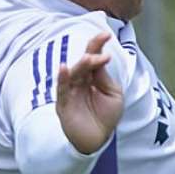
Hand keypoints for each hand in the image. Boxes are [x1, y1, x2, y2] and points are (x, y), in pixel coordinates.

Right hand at [55, 31, 122, 154]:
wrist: (98, 140)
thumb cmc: (106, 116)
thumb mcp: (113, 95)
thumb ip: (105, 78)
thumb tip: (100, 60)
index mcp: (92, 77)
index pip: (94, 57)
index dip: (98, 45)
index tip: (106, 34)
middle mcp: (80, 81)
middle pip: (83, 62)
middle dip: (92, 51)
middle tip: (101, 40)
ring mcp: (70, 91)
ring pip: (74, 73)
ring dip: (82, 64)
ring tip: (90, 58)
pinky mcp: (63, 103)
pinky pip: (61, 89)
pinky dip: (62, 78)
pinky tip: (64, 68)